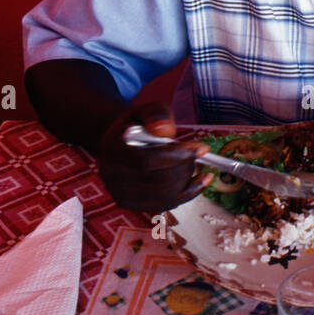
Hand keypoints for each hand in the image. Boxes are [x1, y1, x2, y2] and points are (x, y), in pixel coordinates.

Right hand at [96, 102, 213, 211]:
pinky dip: (187, 194)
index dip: (177, 156)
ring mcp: (120, 193)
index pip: (147, 160)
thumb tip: (164, 130)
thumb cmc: (138, 125)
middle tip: (198, 153)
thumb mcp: (147, 110)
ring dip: (188, 180)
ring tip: (196, 164)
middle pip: (158, 181)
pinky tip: (200, 181)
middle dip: (185, 167)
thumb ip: (157, 114)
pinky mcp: (132, 205)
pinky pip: (165, 204)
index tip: (201, 148)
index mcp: (113, 147)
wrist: (121, 142)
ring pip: (164, 195)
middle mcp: (112, 174)